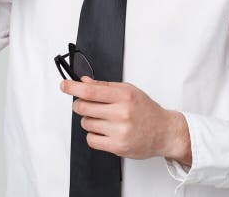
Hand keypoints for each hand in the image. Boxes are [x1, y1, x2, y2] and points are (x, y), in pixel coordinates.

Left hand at [61, 76, 191, 164]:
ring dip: (89, 120)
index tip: (64, 85)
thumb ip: (105, 86)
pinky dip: (93, 135)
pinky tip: (104, 131)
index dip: (73, 87)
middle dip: (79, 105)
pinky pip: (91, 140)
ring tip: (103, 119)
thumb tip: (84, 81)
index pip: (90, 91)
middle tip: (85, 104)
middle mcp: (121, 113)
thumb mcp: (129, 91)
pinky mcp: (117, 147)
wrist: (164, 132)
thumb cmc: (146, 110)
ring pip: (86, 124)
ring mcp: (119, 131)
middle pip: (83, 107)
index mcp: (124, 96)